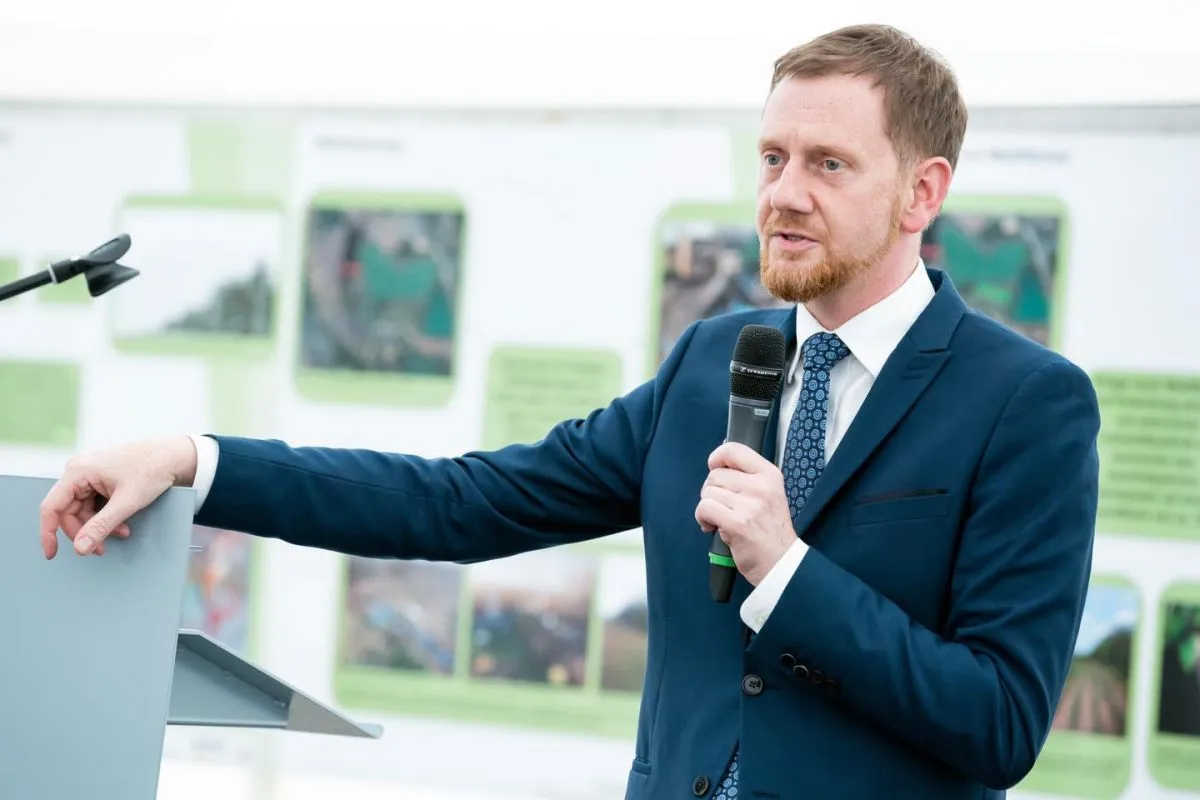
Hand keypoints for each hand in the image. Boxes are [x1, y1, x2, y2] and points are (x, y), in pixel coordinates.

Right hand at [39, 435, 198, 558]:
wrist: (174, 456)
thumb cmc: (153, 470)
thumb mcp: (127, 503)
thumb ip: (101, 526)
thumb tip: (81, 547)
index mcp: (78, 471)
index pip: (52, 507)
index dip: (48, 532)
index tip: (52, 554)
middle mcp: (79, 470)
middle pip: (69, 512)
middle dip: (86, 531)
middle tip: (103, 548)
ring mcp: (89, 474)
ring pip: (82, 510)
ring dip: (99, 525)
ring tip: (122, 532)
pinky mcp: (100, 479)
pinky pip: (93, 504)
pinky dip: (105, 516)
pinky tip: (122, 522)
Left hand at [695, 442, 796, 585]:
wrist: (780, 562)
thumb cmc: (770, 530)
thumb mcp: (768, 494)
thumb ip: (747, 477)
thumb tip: (717, 463)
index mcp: (769, 474)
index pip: (733, 449)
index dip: (717, 458)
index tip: (715, 469)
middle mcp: (761, 486)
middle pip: (715, 474)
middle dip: (712, 491)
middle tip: (723, 506)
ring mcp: (750, 504)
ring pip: (707, 492)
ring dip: (707, 507)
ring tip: (721, 519)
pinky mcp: (737, 523)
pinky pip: (704, 508)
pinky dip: (702, 518)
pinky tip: (713, 527)